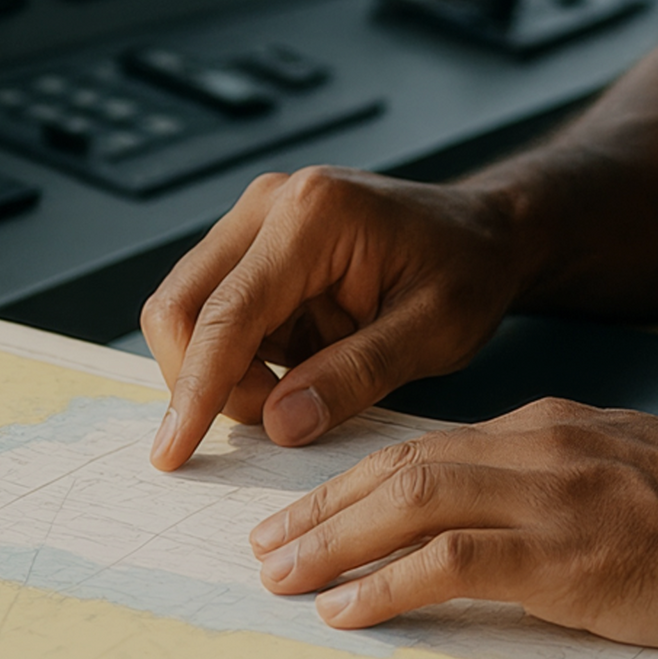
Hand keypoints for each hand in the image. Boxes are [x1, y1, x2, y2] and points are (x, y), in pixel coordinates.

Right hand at [143, 167, 524, 470]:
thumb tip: (279, 425)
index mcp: (312, 215)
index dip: (195, 389)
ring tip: (301, 392)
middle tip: (271, 422)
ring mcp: (253, 221)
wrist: (484, 232)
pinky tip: (296, 369)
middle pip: (180, 307)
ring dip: (223, 373)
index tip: (173, 453)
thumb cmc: (468, 272)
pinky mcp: (250, 245)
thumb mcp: (434, 332)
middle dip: (202, 382)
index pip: (226, 314)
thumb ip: (355, 376)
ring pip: (188, 314)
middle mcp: (267, 205)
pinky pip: (214, 314)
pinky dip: (238, 359)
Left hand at [249, 398, 657, 648]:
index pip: (419, 448)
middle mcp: (527, 449)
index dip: (351, 481)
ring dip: (331, 541)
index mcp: (537, 428)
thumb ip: (541, 474)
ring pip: (406, 503)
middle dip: (319, 507)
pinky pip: (450, 562)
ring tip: (282, 572)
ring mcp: (543, 497)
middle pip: (395, 470)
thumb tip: (476, 507)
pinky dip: (387, 582)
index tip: (306, 508)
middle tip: (266, 540)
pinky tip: (348, 605)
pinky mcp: (564, 553)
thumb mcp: (611, 465)